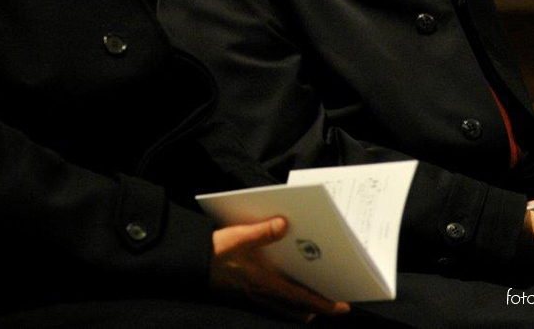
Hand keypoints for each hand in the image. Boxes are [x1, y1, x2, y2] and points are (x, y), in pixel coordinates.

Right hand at [210, 216, 349, 320]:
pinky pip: (271, 303)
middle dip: (315, 307)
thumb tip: (284, 224)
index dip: (324, 304)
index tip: (343, 306)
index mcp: (265, 282)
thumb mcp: (237, 237)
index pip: (302, 298)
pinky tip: (283, 289)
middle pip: (296, 308)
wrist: (190, 261)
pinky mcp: (245, 291)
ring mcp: (253, 294)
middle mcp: (262, 293)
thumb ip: (262, 232)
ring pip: (284, 308)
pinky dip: (283, 301)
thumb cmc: (213, 252)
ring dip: (300, 305)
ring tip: (311, 300)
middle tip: (331, 302)